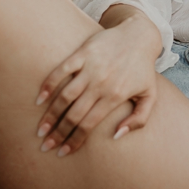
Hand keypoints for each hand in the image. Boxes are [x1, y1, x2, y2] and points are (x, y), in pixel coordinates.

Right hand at [35, 7, 161, 155]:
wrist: (140, 36)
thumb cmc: (143, 70)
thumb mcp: (149, 95)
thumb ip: (139, 119)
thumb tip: (116, 136)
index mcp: (116, 96)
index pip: (89, 125)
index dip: (74, 140)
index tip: (63, 152)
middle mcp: (102, 83)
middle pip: (74, 114)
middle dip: (58, 133)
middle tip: (46, 146)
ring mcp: (91, 68)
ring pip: (65, 96)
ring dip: (50, 115)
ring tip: (40, 130)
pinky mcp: (82, 53)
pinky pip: (61, 71)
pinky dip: (48, 86)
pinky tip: (38, 100)